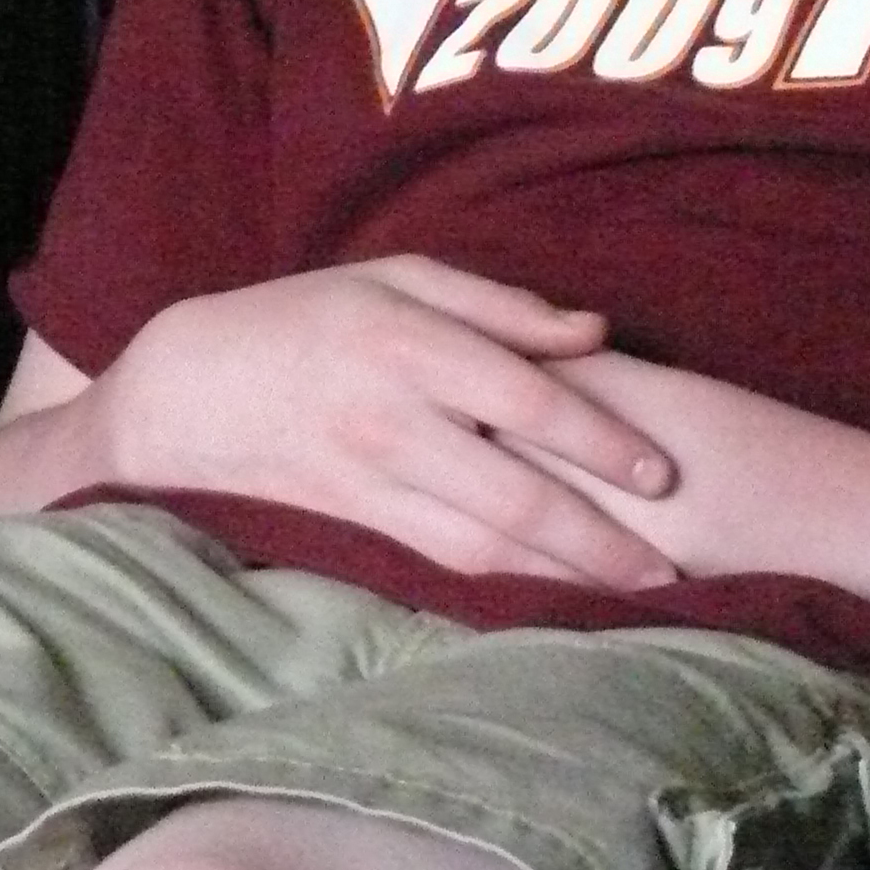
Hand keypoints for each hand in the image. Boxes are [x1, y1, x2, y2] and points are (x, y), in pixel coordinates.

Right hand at [91, 254, 680, 589]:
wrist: (197, 388)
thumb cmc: (310, 315)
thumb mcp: (396, 276)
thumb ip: (499, 304)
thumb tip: (596, 333)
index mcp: (407, 341)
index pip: (526, 400)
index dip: (601, 440)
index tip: (663, 471)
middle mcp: (393, 418)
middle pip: (516, 494)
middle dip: (602, 539)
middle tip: (672, 565)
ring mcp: (373, 480)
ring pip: (486, 545)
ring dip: (569, 576)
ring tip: (638, 592)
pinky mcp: (360, 523)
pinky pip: (448, 561)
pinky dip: (514, 582)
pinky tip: (563, 592)